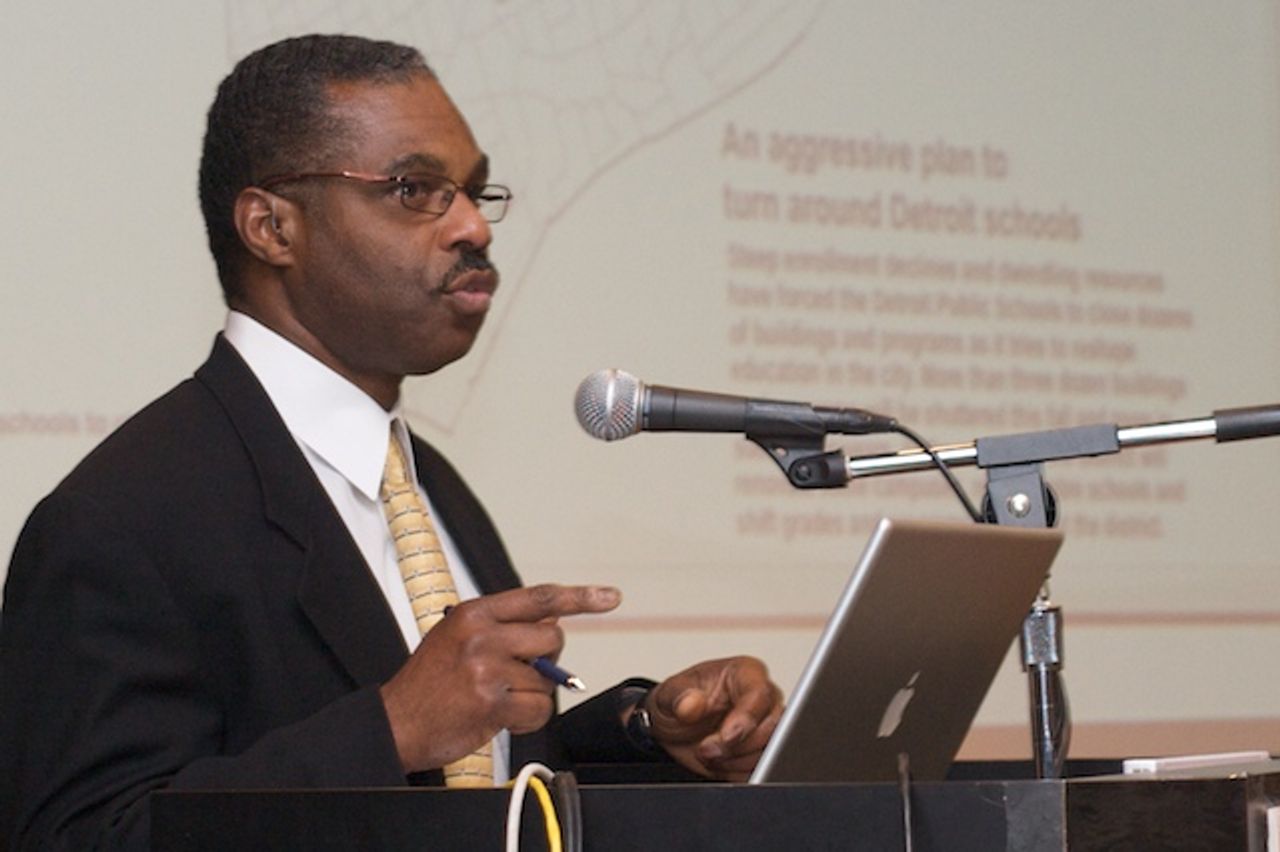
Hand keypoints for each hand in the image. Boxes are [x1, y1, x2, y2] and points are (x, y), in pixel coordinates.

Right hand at [380, 583, 620, 772]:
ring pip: (547, 679)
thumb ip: (503, 627)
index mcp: (475, 613)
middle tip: (518, 674)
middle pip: (552, 639)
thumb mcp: (458, 637)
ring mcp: (486, 668)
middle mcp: (482, 635)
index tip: (608, 596)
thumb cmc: (429, 682)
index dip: (580, 597)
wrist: (396, 722)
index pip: (539, 598)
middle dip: (546, 661)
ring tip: (497, 698)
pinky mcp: (491, 703)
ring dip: (531, 696)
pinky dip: (527, 719)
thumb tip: (551, 624)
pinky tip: (502, 718)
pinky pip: (539, 710)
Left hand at [643, 656, 782, 780]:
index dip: (746, 718)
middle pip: (772, 727)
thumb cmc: (678, 702)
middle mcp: (761, 699)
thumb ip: (680, 696)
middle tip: (706, 749)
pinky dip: (736, 772)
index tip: (725, 736)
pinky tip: (718, 763)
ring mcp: (765, 726)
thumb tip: (693, 704)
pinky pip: (762, 770)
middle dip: (737, 746)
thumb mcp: (669, 693)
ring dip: (735, 761)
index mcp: (745, 673)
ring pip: (769, 752)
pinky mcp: (762, 752)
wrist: (673, 729)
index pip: (759, 693)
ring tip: (707, 753)